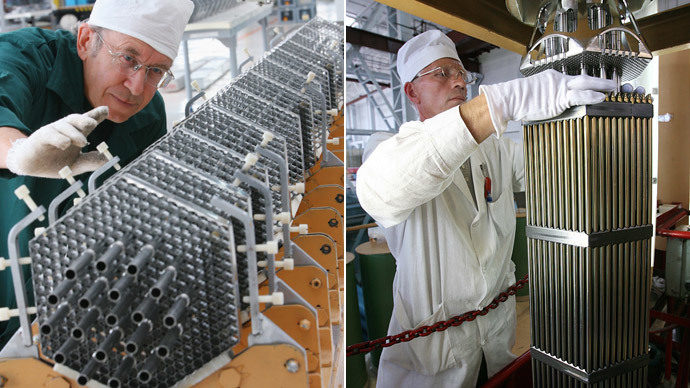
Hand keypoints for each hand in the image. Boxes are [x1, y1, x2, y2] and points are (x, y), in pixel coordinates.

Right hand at [5, 106, 108, 177]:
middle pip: (76, 119)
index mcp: (76, 134)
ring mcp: (53, 131)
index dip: (96, 115)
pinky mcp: (41, 137)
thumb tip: (107, 160)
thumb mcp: (76, 164)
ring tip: (83, 142)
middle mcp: (65, 129)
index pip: (87, 122)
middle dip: (85, 119)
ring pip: (64, 126)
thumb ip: (90, 161)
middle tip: (93, 123)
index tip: (106, 110)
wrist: (32, 166)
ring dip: (74, 133)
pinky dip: (59, 138)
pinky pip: (50, 134)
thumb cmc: (55, 162)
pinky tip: (65, 144)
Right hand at [479, 69, 615, 135]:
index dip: (589, 83)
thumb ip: (548, 99)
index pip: (576, 80)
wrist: (509, 99)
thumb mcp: (537, 96)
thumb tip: (553, 107)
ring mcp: (560, 88)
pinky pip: (580, 95)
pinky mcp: (559, 98)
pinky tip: (602, 97)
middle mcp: (559, 80)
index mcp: (553, 78)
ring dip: (602, 86)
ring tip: (614, 90)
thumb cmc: (518, 100)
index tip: (599, 85)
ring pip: (586, 84)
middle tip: (614, 84)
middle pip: (585, 78)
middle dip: (601, 81)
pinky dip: (592, 95)